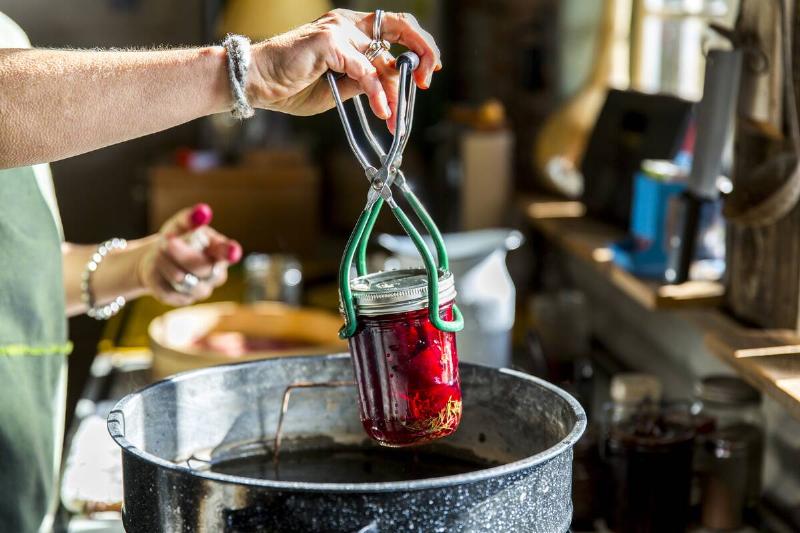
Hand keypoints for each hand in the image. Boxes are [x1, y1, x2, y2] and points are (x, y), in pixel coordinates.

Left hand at [137, 203, 241, 305]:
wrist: (157, 258)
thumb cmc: (176, 238)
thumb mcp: (180, 225)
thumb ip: (190, 219)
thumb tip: (202, 212)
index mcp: (219, 251)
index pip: (227, 252)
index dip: (230, 252)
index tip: (233, 252)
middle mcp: (215, 273)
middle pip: (201, 267)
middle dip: (182, 253)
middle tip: (167, 242)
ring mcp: (201, 289)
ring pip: (183, 280)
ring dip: (166, 264)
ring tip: (158, 253)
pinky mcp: (183, 300)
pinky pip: (168, 290)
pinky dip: (158, 276)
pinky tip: (158, 269)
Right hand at [248, 9, 440, 130]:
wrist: (257, 83)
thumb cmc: (292, 86)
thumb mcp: (339, 89)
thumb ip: (363, 83)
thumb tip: (389, 90)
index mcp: (351, 30)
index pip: (395, 30)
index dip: (417, 48)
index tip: (427, 74)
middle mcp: (348, 23)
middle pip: (401, 26)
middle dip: (422, 51)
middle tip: (427, 80)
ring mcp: (339, 29)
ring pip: (383, 57)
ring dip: (395, 90)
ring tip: (395, 116)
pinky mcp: (330, 42)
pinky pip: (364, 70)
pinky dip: (377, 92)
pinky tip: (382, 110)